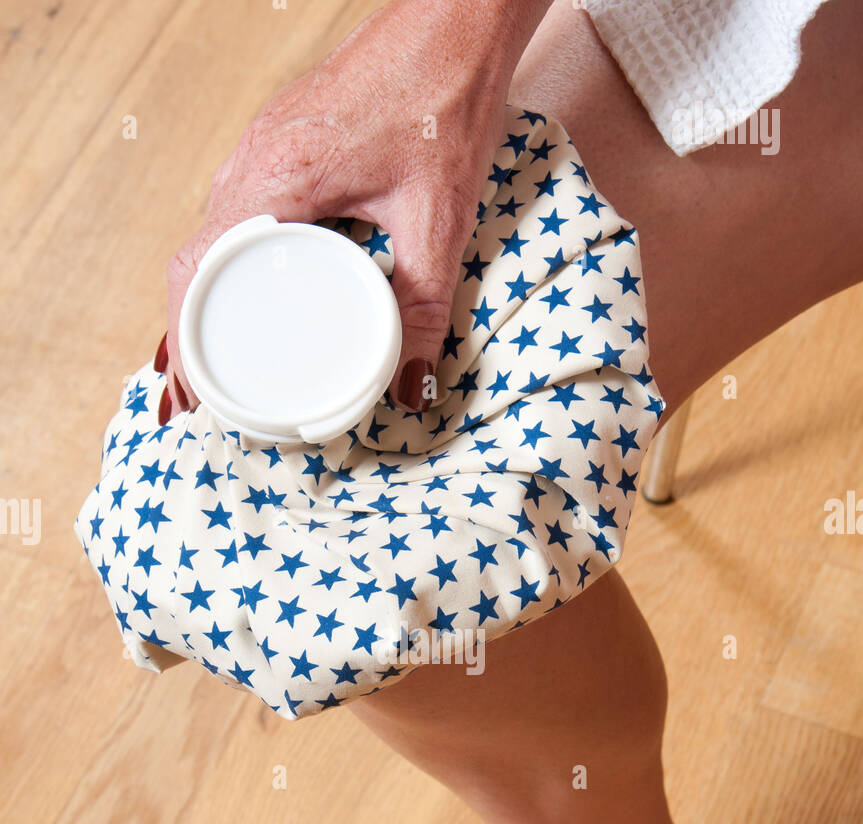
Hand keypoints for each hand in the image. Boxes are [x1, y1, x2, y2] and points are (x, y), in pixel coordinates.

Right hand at [160, 0, 552, 420]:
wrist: (453, 24)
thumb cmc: (444, 103)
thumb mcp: (440, 221)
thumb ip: (425, 310)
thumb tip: (409, 387)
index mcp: (277, 179)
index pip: (197, 271)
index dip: (185, 343)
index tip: (191, 397)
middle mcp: (252, 162)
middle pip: (193, 266)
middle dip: (186, 340)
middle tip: (195, 403)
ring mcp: (259, 150)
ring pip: (210, 242)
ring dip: (203, 306)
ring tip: (211, 369)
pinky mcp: (278, 147)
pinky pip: (234, 219)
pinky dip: (227, 270)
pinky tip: (243, 301)